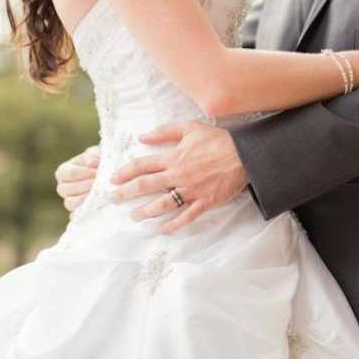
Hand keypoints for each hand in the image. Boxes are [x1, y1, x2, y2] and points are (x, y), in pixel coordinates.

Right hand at [54, 146, 98, 216]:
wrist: (109, 175)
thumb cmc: (99, 162)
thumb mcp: (96, 154)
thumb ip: (92, 156)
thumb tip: (91, 163)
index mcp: (63, 171)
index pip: (69, 173)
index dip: (84, 173)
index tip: (98, 171)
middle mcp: (62, 187)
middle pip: (66, 190)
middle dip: (85, 186)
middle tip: (100, 183)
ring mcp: (69, 201)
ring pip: (70, 204)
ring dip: (85, 199)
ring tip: (99, 193)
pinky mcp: (78, 212)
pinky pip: (77, 216)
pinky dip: (86, 212)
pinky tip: (97, 206)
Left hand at [109, 121, 247, 233]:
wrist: (245, 155)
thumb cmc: (218, 140)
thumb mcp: (190, 128)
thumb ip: (165, 131)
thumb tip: (142, 136)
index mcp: (174, 157)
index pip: (142, 165)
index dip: (125, 172)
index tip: (113, 178)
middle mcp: (178, 175)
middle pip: (146, 186)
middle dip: (126, 193)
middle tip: (113, 199)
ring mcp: (191, 191)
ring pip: (162, 204)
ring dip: (145, 211)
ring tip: (134, 216)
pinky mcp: (204, 202)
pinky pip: (185, 217)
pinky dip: (174, 225)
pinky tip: (162, 230)